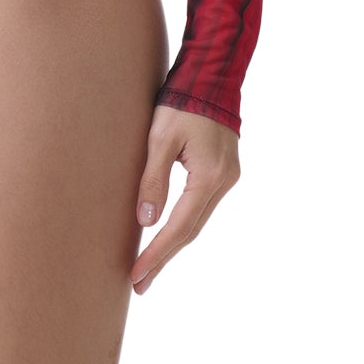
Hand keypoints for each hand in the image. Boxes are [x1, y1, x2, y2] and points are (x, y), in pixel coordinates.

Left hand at [132, 104, 239, 292]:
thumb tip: (146, 221)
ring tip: (149, 268)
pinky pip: (200, 208)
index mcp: (209, 177)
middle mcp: (223, 183)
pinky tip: (166, 237)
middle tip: (139, 285)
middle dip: (163, 258)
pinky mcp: (223, 173)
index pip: (179, 226)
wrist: (211, 78)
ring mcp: (227, 179)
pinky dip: (182, 225)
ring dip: (173, 245)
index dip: (156, 254)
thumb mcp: (159, 138)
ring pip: (197, 221)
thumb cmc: (181, 103)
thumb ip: (153, 179)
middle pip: (190, 231)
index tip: (137, 275)